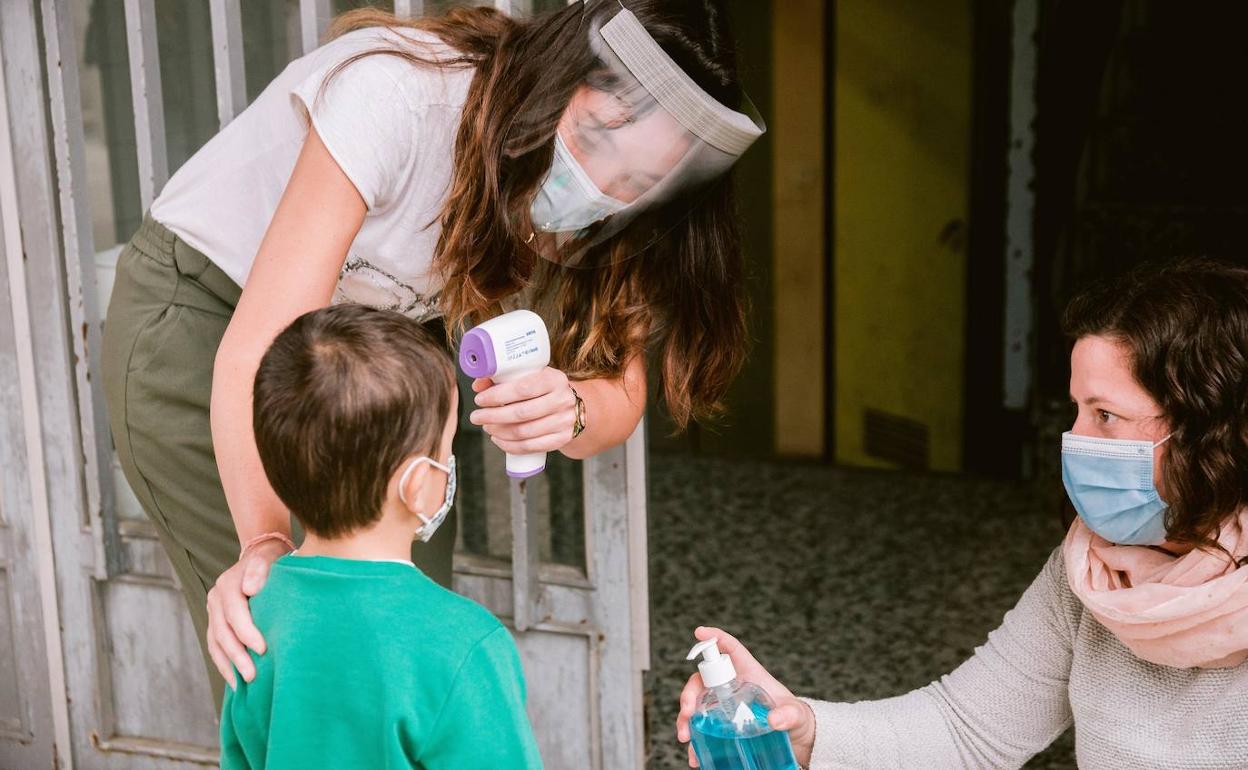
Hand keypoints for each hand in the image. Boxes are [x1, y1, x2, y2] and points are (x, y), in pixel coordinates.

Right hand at [205, 538, 287, 687]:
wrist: (260, 556)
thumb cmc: (270, 560)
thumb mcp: (269, 558)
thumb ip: (260, 569)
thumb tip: (250, 588)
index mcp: (227, 585)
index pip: (235, 613)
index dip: (247, 633)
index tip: (263, 649)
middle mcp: (215, 599)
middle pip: (222, 632)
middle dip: (237, 656)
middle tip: (253, 675)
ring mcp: (213, 612)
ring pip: (216, 643)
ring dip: (228, 665)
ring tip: (243, 685)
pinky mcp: (215, 623)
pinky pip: (215, 646)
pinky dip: (224, 664)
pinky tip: (235, 680)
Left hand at [469, 367, 578, 453]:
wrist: (571, 405)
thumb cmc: (543, 389)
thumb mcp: (529, 376)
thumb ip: (502, 377)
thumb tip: (478, 384)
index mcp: (554, 379)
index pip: (523, 388)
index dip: (497, 396)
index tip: (480, 400)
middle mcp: (562, 400)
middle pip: (521, 413)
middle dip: (493, 416)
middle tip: (477, 416)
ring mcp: (564, 422)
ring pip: (524, 432)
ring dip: (499, 431)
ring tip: (487, 426)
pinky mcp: (561, 439)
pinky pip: (530, 447)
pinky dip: (509, 445)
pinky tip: (498, 439)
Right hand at [675, 626, 816, 767]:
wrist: (795, 740)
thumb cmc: (796, 719)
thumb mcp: (796, 715)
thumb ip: (789, 714)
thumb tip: (775, 720)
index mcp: (749, 672)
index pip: (730, 649)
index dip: (715, 638)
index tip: (699, 632)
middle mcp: (732, 685)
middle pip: (702, 680)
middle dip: (689, 694)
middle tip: (687, 712)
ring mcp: (724, 705)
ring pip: (696, 705)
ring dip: (686, 720)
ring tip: (686, 738)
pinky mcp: (722, 724)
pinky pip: (703, 729)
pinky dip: (696, 742)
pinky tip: (696, 756)